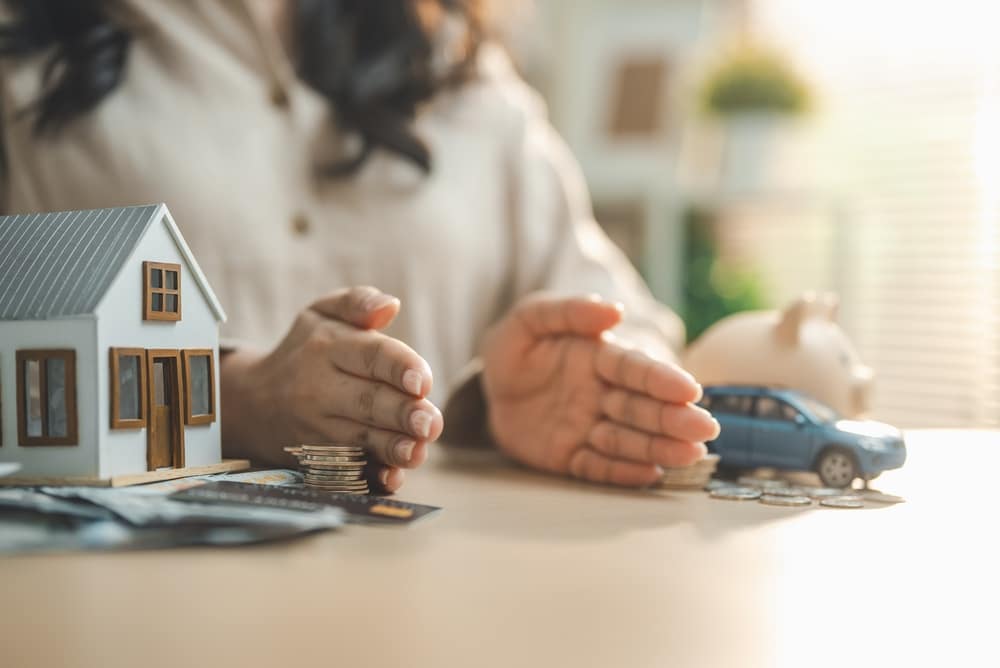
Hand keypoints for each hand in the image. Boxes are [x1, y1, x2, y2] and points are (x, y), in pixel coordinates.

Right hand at [221, 287, 443, 492]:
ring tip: (419, 450)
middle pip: (368, 402)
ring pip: (360, 439)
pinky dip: (370, 476)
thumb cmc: (305, 349)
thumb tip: (391, 305)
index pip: (370, 355)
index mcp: (328, 347)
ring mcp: (317, 427)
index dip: (399, 368)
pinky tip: (392, 477)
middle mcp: (320, 389)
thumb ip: (358, 302)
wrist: (253, 401)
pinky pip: (347, 469)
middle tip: (431, 422)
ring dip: (392, 448)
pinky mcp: (318, 457)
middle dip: (402, 414)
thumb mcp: (322, 313)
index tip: (423, 381)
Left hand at [481, 293, 719, 486]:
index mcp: (599, 357)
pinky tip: (650, 475)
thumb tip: (614, 310)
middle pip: (641, 407)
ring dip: (659, 448)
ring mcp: (589, 428)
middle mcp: (602, 394)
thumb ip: (569, 311)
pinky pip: (598, 468)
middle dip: (673, 419)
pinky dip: (622, 473)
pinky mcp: (571, 457)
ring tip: (690, 455)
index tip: (690, 390)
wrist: (490, 390)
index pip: (635, 369)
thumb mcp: (531, 319)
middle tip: (705, 430)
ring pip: (628, 440)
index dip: (662, 380)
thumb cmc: (516, 348)